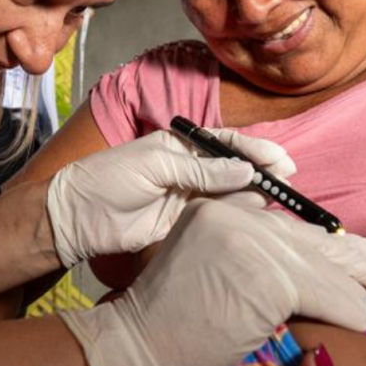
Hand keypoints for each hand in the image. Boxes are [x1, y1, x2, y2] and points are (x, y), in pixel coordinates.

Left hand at [47, 129, 296, 268]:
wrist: (78, 216)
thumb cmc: (109, 178)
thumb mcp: (156, 165)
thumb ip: (201, 170)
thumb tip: (245, 170)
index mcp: (180, 144)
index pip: (225, 143)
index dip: (254, 151)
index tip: (279, 160)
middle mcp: (187, 168)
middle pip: (232, 168)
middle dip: (261, 173)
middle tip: (287, 181)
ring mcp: (186, 195)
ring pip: (229, 193)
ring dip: (253, 195)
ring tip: (277, 198)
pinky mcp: (181, 222)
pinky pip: (215, 216)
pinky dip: (236, 215)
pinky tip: (255, 215)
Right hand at [57, 199, 365, 365]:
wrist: (132, 347)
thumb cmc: (162, 324)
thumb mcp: (202, 267)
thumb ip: (242, 255)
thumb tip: (297, 263)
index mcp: (218, 209)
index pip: (282, 225)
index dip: (319, 241)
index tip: (348, 250)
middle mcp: (236, 215)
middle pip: (307, 238)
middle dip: (347, 255)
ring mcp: (252, 244)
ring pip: (320, 267)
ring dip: (353, 286)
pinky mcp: (268, 279)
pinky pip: (324, 294)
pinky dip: (347, 308)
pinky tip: (364, 318)